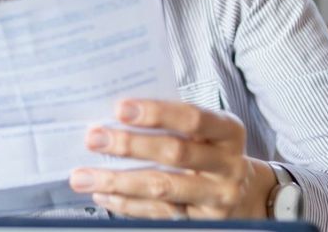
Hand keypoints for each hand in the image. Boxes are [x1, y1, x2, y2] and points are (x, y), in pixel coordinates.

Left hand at [68, 99, 276, 219]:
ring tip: (82, 176)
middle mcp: (227, 164)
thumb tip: (111, 114)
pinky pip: (158, 213)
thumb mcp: (202, 130)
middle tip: (92, 139)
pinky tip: (101, 194)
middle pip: (174, 153)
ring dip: (116, 181)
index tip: (119, 108)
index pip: (192, 118)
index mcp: (227, 131)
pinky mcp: (202, 221)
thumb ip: (168, 120)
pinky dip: (125, 204)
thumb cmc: (208, 150)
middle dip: (128, 145)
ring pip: (162, 187)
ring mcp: (217, 196)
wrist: (245, 194)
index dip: (156, 112)